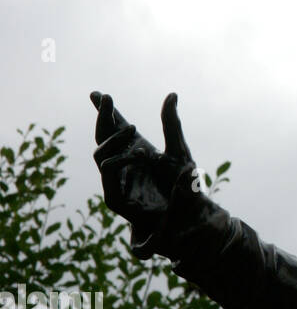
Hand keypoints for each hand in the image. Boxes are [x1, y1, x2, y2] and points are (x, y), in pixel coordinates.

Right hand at [90, 91, 197, 236]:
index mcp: (135, 150)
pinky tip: (140, 152)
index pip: (114, 128)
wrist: (189, 215)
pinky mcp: (116, 197)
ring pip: (100, 154)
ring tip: (135, 127)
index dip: (106, 112)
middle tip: (106, 97)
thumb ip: (172, 124)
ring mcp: (117, 180)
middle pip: (103, 137)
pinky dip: (120, 160)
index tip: (96, 93)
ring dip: (115, 138)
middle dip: (103, 117)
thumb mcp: (179, 149)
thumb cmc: (184, 184)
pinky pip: (108, 174)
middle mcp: (123, 163)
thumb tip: (172, 94)